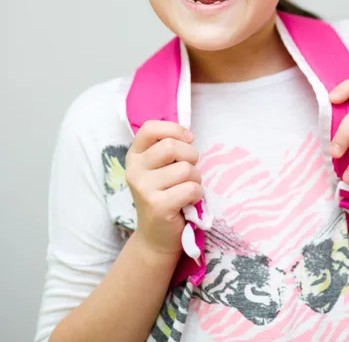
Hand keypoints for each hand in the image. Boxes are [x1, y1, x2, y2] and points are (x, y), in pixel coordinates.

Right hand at [125, 120, 203, 256]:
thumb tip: (188, 136)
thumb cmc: (165, 194)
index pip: (149, 128)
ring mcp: (143, 189)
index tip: (187, 139)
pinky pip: (190, 188)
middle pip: (171, 146)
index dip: (174, 129)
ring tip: (187, 189)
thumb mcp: (160, 168)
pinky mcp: (157, 206)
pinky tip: (188, 202)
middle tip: (189, 170)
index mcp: (135, 156)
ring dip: (196, 178)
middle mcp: (134, 170)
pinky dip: (197, 194)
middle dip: (191, 156)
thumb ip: (168, 149)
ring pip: (185, 169)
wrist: (156, 236)